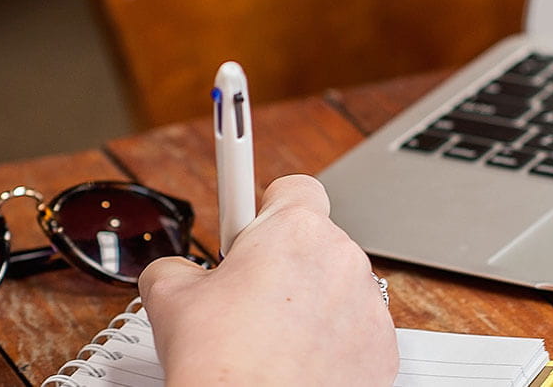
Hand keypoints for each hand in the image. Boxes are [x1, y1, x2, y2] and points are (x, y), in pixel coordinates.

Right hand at [139, 174, 396, 385]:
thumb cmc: (220, 360)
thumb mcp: (169, 297)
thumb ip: (177, 266)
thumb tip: (177, 272)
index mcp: (295, 230)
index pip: (296, 189)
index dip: (269, 206)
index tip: (254, 222)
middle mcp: (343, 258)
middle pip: (316, 245)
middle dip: (285, 265)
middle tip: (248, 299)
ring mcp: (370, 305)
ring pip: (338, 289)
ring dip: (311, 305)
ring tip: (270, 341)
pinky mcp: (383, 349)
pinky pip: (356, 332)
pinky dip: (333, 343)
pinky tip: (298, 364)